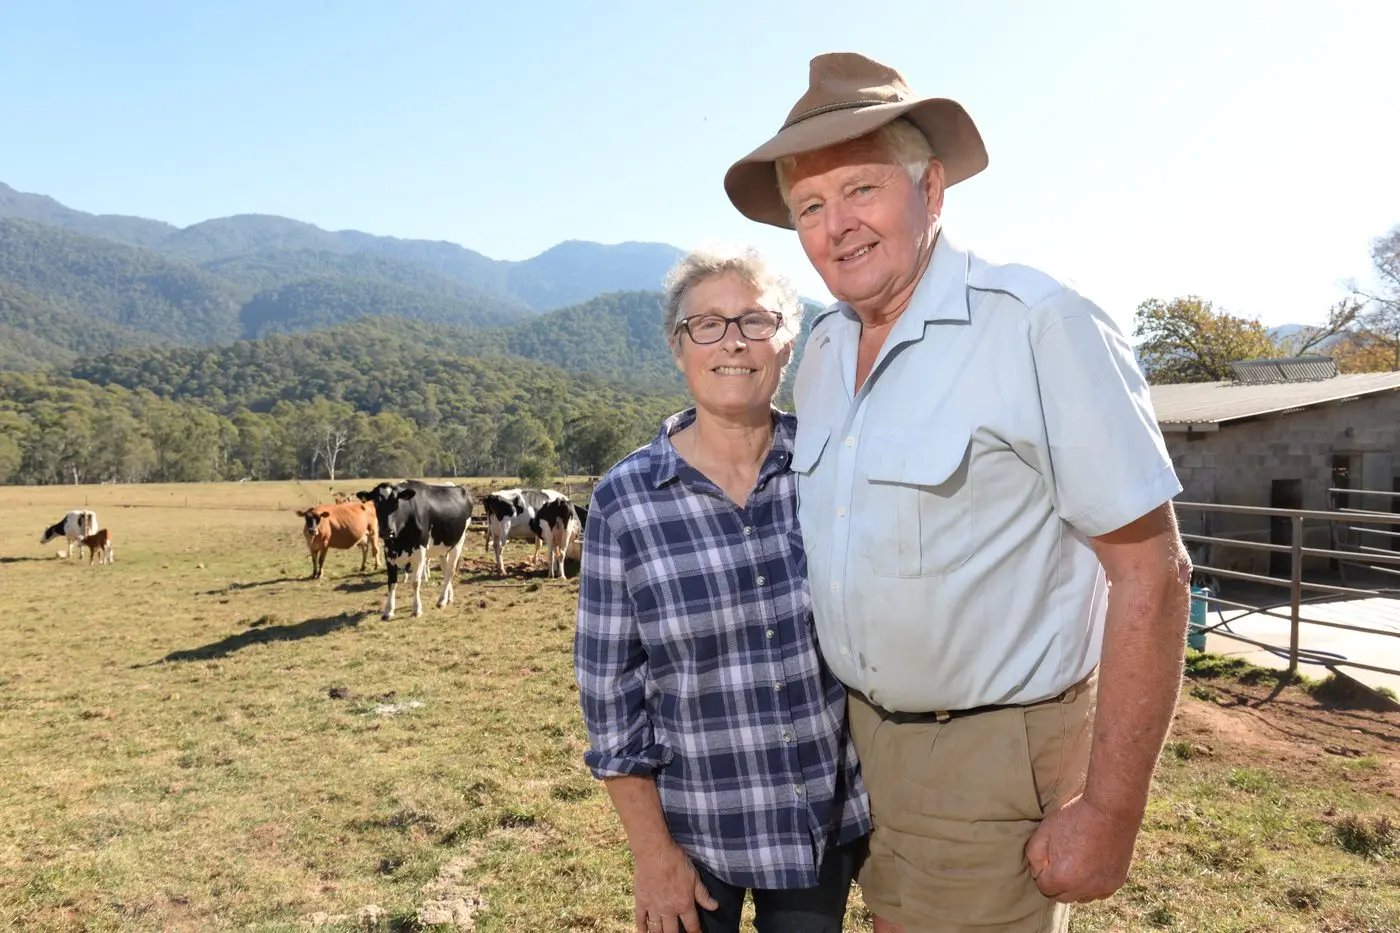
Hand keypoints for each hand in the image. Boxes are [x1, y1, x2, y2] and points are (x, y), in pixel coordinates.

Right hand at [632, 842, 718, 932]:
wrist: (655, 852)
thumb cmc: (676, 861)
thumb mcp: (694, 877)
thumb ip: (703, 894)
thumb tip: (714, 907)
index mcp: (684, 904)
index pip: (692, 925)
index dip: (696, 932)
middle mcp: (669, 910)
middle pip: (673, 932)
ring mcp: (654, 907)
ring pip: (657, 929)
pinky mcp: (641, 901)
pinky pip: (640, 920)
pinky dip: (642, 928)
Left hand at [1025, 793, 1139, 903]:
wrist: (1111, 810)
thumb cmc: (1074, 818)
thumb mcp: (1043, 832)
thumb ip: (1033, 858)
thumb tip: (1037, 874)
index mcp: (1062, 878)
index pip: (1043, 888)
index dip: (1042, 871)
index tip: (1049, 855)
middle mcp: (1083, 889)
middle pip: (1061, 896)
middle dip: (1057, 882)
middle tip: (1061, 858)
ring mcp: (1102, 888)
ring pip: (1080, 897)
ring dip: (1075, 886)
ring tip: (1077, 860)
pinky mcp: (1116, 884)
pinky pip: (1098, 892)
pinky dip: (1092, 883)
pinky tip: (1092, 864)